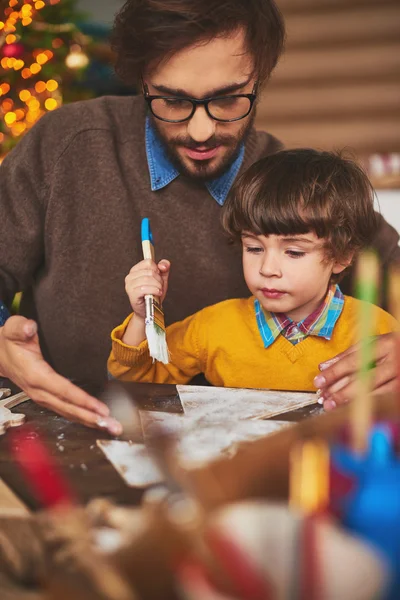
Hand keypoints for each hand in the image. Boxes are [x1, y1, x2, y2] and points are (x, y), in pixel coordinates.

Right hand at [0, 316, 121, 434]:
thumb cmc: (10, 343)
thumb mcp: (13, 330)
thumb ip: (20, 328)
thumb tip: (29, 327)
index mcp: (36, 376)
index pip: (62, 390)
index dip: (82, 400)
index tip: (99, 408)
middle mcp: (40, 391)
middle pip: (69, 408)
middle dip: (92, 418)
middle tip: (113, 426)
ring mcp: (43, 398)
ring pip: (69, 413)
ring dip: (91, 421)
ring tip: (111, 427)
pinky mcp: (47, 399)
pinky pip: (67, 411)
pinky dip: (83, 418)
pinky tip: (97, 422)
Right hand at [125, 259, 169, 318]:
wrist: (150, 310)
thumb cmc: (153, 295)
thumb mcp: (161, 279)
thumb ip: (164, 269)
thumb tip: (163, 264)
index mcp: (135, 270)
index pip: (149, 262)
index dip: (157, 270)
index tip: (158, 278)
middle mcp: (130, 276)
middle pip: (150, 271)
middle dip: (159, 280)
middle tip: (159, 287)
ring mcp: (129, 285)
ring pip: (148, 279)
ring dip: (158, 286)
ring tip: (158, 291)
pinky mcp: (131, 294)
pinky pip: (144, 288)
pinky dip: (154, 291)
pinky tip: (156, 293)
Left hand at [313, 332, 398, 410]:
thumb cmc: (392, 347)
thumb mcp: (373, 344)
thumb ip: (348, 355)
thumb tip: (323, 366)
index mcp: (385, 345)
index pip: (354, 361)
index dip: (335, 372)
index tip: (318, 381)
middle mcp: (395, 362)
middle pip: (363, 380)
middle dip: (340, 391)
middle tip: (323, 400)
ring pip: (373, 393)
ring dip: (350, 401)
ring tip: (332, 406)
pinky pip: (382, 401)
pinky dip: (365, 405)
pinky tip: (351, 409)